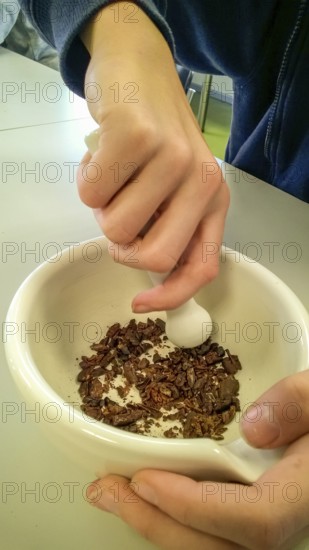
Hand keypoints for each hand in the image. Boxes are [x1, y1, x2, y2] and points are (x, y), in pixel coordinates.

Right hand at [78, 2, 228, 311]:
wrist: (140, 68)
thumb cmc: (154, 135)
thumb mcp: (174, 185)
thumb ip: (168, 225)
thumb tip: (151, 274)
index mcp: (214, 199)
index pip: (202, 266)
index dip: (171, 296)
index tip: (139, 303)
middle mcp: (201, 180)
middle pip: (155, 256)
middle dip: (122, 248)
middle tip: (115, 217)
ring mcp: (171, 157)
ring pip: (115, 227)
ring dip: (101, 208)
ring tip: (111, 175)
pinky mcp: (135, 136)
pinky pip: (91, 192)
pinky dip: (85, 179)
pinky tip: (100, 154)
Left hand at [87, 371, 308, 548]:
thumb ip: (298, 404)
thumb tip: (254, 429)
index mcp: (305, 492)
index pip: (255, 518)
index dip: (198, 507)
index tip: (147, 480)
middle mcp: (290, 524)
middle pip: (220, 547)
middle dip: (156, 522)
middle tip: (106, 490)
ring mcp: (273, 530)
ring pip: (212, 549)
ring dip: (156, 525)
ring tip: (113, 496)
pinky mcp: (254, 522)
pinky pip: (212, 536)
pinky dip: (173, 521)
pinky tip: (145, 499)